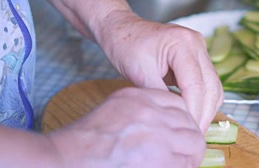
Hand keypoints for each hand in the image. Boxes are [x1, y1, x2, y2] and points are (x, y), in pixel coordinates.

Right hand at [48, 86, 205, 166]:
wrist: (64, 160)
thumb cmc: (82, 142)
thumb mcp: (114, 110)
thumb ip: (140, 112)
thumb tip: (164, 125)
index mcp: (139, 97)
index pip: (178, 103)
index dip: (182, 122)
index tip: (180, 134)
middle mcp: (151, 112)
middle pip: (190, 123)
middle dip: (191, 140)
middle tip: (185, 155)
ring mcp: (157, 135)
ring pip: (194, 143)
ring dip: (190, 156)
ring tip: (181, 164)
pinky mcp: (159, 159)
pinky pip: (185, 163)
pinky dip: (184, 167)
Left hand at [95, 10, 223, 131]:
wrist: (122, 30)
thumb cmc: (126, 46)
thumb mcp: (138, 73)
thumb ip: (158, 95)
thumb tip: (173, 119)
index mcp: (183, 44)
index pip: (196, 85)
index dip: (194, 112)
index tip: (186, 131)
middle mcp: (197, 44)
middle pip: (211, 86)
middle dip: (204, 114)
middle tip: (193, 136)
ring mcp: (200, 49)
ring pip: (214, 86)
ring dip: (207, 109)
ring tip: (194, 129)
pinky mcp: (198, 57)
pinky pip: (208, 83)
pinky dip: (204, 100)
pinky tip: (193, 114)